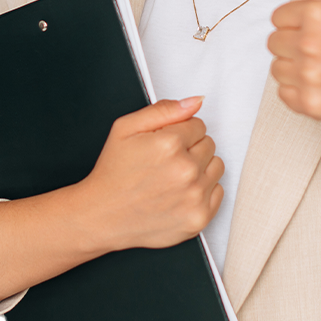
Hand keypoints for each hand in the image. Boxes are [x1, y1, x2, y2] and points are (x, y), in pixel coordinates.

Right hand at [74, 97, 224, 252]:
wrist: (102, 215)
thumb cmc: (113, 173)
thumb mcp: (126, 128)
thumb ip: (164, 110)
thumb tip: (195, 102)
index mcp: (170, 144)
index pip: (198, 125)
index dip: (180, 132)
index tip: (164, 144)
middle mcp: (186, 171)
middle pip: (209, 144)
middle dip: (190, 149)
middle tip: (165, 162)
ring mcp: (194, 197)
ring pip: (216, 166)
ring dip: (200, 168)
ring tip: (173, 177)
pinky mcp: (199, 218)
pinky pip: (218, 192)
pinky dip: (203, 191)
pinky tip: (181, 193)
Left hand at [268, 0, 320, 129]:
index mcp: (317, 12)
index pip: (279, 16)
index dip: (300, 22)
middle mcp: (309, 43)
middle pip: (275, 41)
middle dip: (296, 44)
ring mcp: (309, 76)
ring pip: (276, 67)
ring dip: (296, 68)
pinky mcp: (308, 104)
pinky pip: (283, 94)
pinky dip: (299, 92)